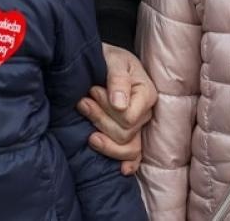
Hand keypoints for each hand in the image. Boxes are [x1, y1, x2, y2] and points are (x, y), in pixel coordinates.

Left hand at [76, 44, 156, 175]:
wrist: (100, 63)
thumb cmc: (108, 59)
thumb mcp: (113, 60)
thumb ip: (118, 78)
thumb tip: (120, 104)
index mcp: (146, 93)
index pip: (129, 117)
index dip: (108, 108)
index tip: (92, 91)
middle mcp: (145, 113)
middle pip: (125, 133)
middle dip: (100, 118)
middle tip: (83, 101)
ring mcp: (138, 127)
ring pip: (127, 147)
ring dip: (103, 138)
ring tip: (86, 118)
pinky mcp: (129, 136)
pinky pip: (135, 156)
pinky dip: (128, 164)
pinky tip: (122, 170)